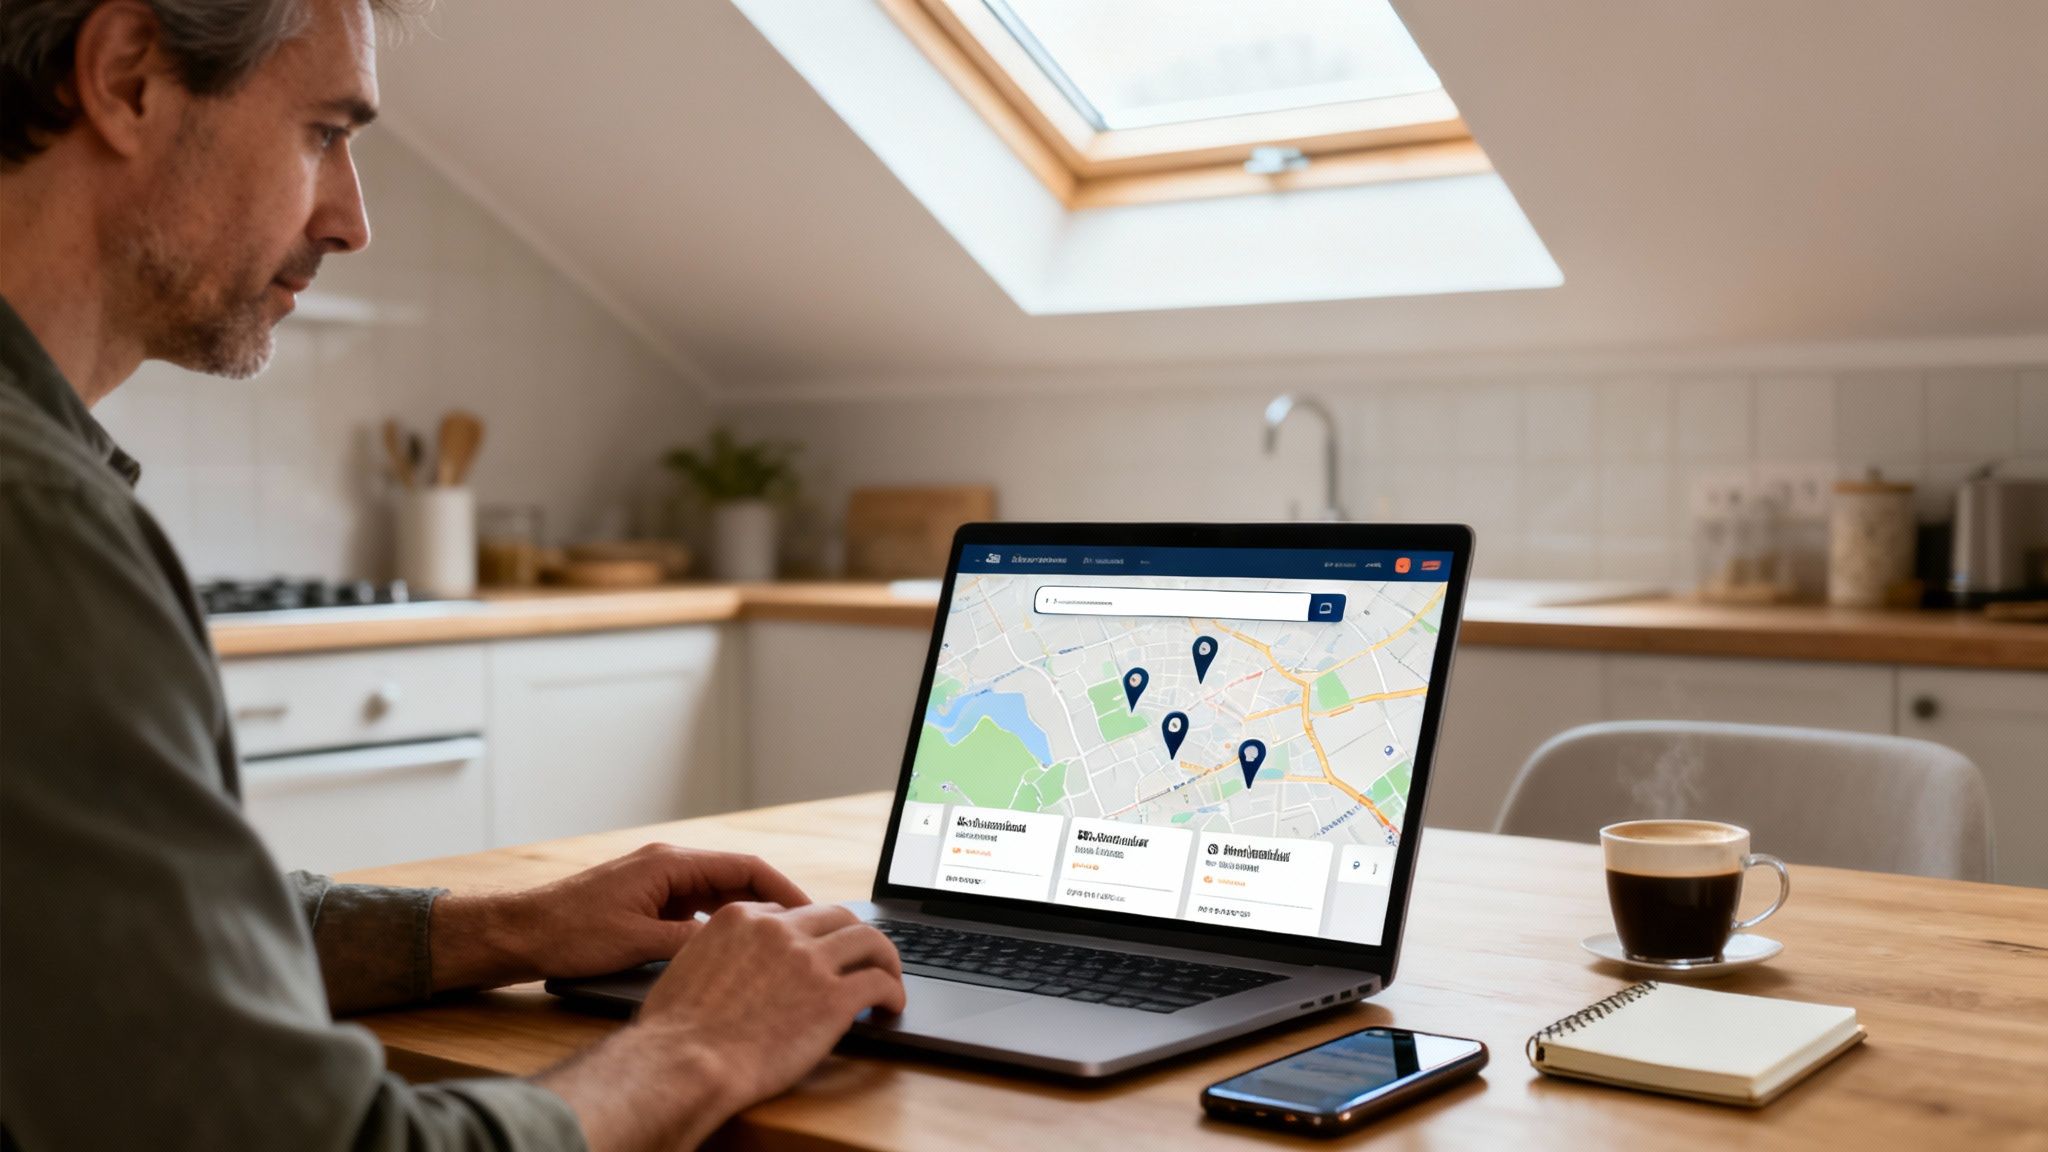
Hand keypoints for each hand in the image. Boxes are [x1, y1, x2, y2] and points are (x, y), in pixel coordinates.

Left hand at [430, 843, 810, 991]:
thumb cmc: (570, 934)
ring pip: (719, 896)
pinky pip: (696, 909)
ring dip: (747, 918)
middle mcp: (668, 865)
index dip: (784, 891)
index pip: (745, 868)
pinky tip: (732, 954)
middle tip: (804, 934)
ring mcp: (658, 883)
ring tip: (777, 948)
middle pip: (737, 879)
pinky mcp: (647, 901)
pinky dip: (719, 927)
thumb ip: (690, 943)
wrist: (520, 934)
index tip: (811, 913)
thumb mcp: (638, 944)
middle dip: (773, 906)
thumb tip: (736, 951)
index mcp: (670, 864)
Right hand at [641, 902, 906, 1102]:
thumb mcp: (687, 967)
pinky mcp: (833, 997)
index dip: (812, 934)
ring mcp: (809, 960)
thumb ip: (718, 953)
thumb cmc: (674, 1032)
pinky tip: (891, 1006)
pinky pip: (878, 982)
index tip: (820, 952)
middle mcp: (780, 930)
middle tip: (865, 957)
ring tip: (889, 977)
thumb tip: (734, 964)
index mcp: (741, 918)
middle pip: (837, 916)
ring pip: (868, 940)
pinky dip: (893, 992)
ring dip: (885, 958)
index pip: (793, 913)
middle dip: (855, 935)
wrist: (684, 1064)